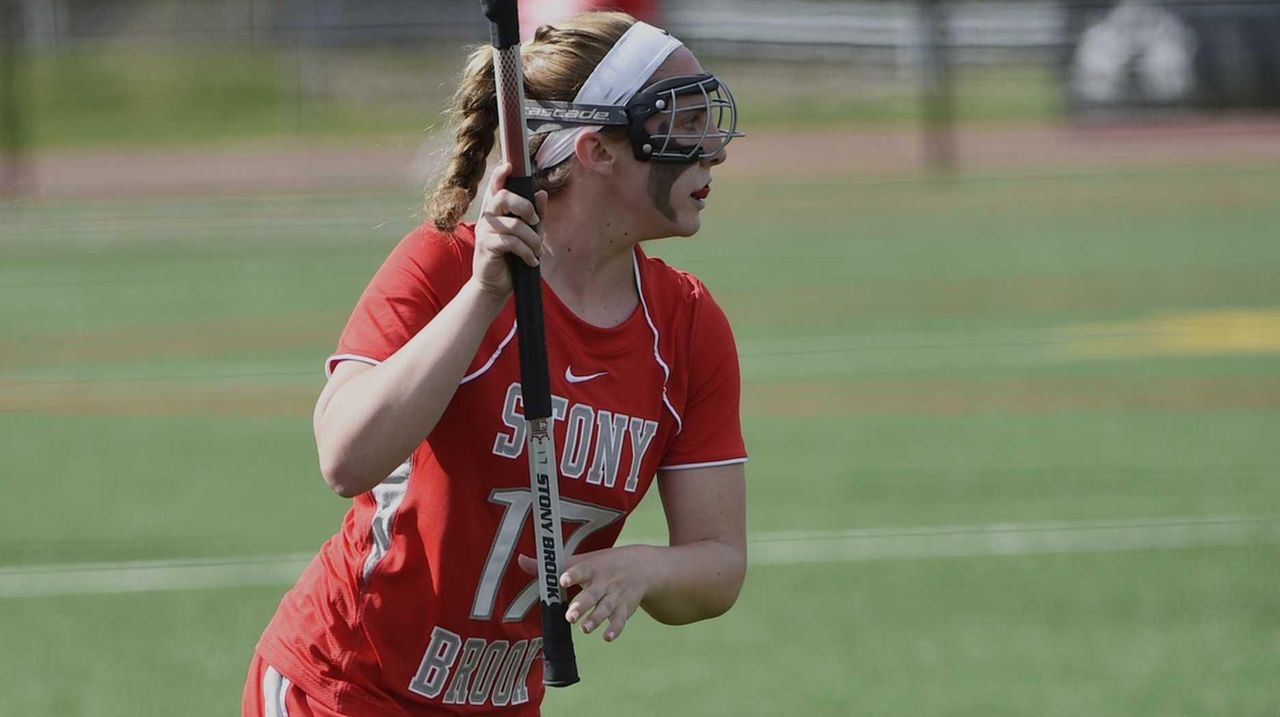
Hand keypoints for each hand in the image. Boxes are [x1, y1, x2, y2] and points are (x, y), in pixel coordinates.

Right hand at [471, 162, 547, 297]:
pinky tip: (531, 261)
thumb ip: (535, 216)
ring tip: (536, 252)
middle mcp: (487, 217)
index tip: (510, 165)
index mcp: (496, 211)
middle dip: (526, 207)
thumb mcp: (527, 236)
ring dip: (532, 240)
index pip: (496, 187)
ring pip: (514, 224)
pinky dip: (526, 252)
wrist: (495, 286)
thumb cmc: (511, 259)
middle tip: (535, 222)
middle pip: (504, 198)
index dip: (501, 174)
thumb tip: (542, 194)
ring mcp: (484, 231)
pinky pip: (511, 242)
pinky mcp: (486, 246)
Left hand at [518, 545, 657, 641]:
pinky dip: (615, 629)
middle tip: (569, 616)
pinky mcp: (625, 608)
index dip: (572, 575)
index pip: (581, 570)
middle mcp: (604, 582)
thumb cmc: (603, 564)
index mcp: (592, 568)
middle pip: (592, 594)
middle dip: (582, 606)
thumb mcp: (582, 560)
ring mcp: (616, 596)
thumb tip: (521, 560)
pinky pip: (620, 620)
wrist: (641, 566)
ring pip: (606, 608)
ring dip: (596, 619)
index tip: (562, 580)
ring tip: (584, 629)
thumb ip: (552, 566)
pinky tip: (607, 637)